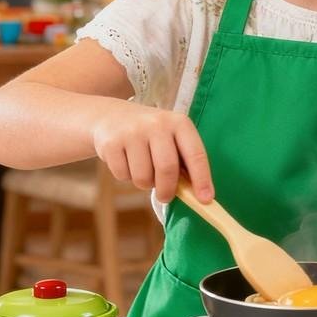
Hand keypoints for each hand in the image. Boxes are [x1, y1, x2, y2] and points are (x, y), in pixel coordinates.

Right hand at [92, 104, 212, 203]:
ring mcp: (132, 132)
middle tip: (165, 197)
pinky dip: (125, 176)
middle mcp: (157, 124)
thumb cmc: (149, 136)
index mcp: (179, 123)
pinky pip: (123, 175)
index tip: (206, 199)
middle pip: (168, 168)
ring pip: (143, 177)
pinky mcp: (111, 142)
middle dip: (167, 190)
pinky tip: (125, 161)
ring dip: (144, 183)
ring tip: (142, 170)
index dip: (202, 179)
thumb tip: (196, 196)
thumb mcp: (170, 138)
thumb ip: (183, 163)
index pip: (196, 154)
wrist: (109, 116)